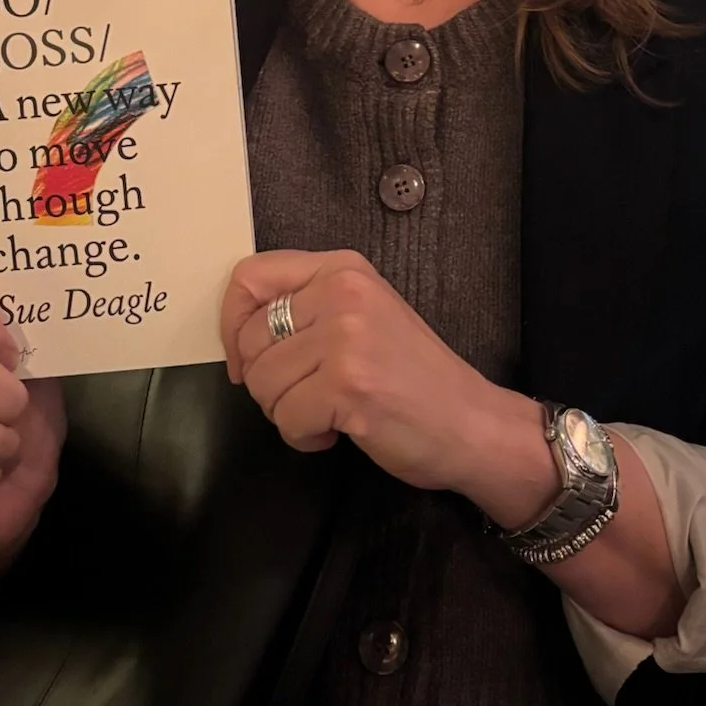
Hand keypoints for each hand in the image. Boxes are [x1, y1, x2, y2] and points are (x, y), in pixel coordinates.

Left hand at [220, 250, 554, 518]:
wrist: (473, 423)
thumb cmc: (414, 377)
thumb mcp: (362, 316)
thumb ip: (308, 307)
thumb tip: (238, 334)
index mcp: (343, 269)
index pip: (250, 277)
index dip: (232, 324)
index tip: (245, 358)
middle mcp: (343, 292)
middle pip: (250, 340)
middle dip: (265, 382)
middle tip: (306, 396)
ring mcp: (346, 338)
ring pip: (263, 383)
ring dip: (287, 412)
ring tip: (330, 412)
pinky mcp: (348, 385)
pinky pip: (286, 418)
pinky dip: (305, 437)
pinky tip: (338, 431)